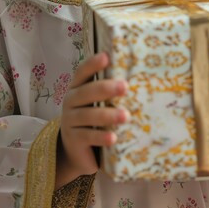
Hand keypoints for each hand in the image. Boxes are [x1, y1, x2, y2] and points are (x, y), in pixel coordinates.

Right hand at [56, 52, 129, 188]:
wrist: (76, 151)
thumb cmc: (93, 120)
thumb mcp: (97, 103)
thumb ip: (109, 92)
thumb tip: (139, 76)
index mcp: (77, 88)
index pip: (82, 72)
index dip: (92, 64)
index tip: (106, 56)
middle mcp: (70, 101)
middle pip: (86, 92)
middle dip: (105, 88)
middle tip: (125, 87)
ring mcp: (69, 121)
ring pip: (88, 115)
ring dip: (107, 115)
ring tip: (125, 116)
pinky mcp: (73, 140)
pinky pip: (87, 136)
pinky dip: (101, 137)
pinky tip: (113, 138)